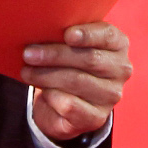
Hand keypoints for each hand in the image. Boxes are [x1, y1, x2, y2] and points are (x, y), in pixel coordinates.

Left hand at [22, 22, 129, 142]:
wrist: (68, 102)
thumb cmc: (69, 63)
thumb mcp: (72, 45)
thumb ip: (65, 36)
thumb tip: (39, 31)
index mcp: (118, 45)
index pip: (108, 36)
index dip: (88, 35)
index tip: (67, 34)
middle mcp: (121, 69)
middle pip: (89, 59)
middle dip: (55, 55)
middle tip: (28, 53)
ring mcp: (111, 95)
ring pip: (77, 81)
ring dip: (46, 76)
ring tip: (26, 71)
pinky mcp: (97, 117)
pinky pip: (71, 105)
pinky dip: (52, 96)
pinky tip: (42, 92)